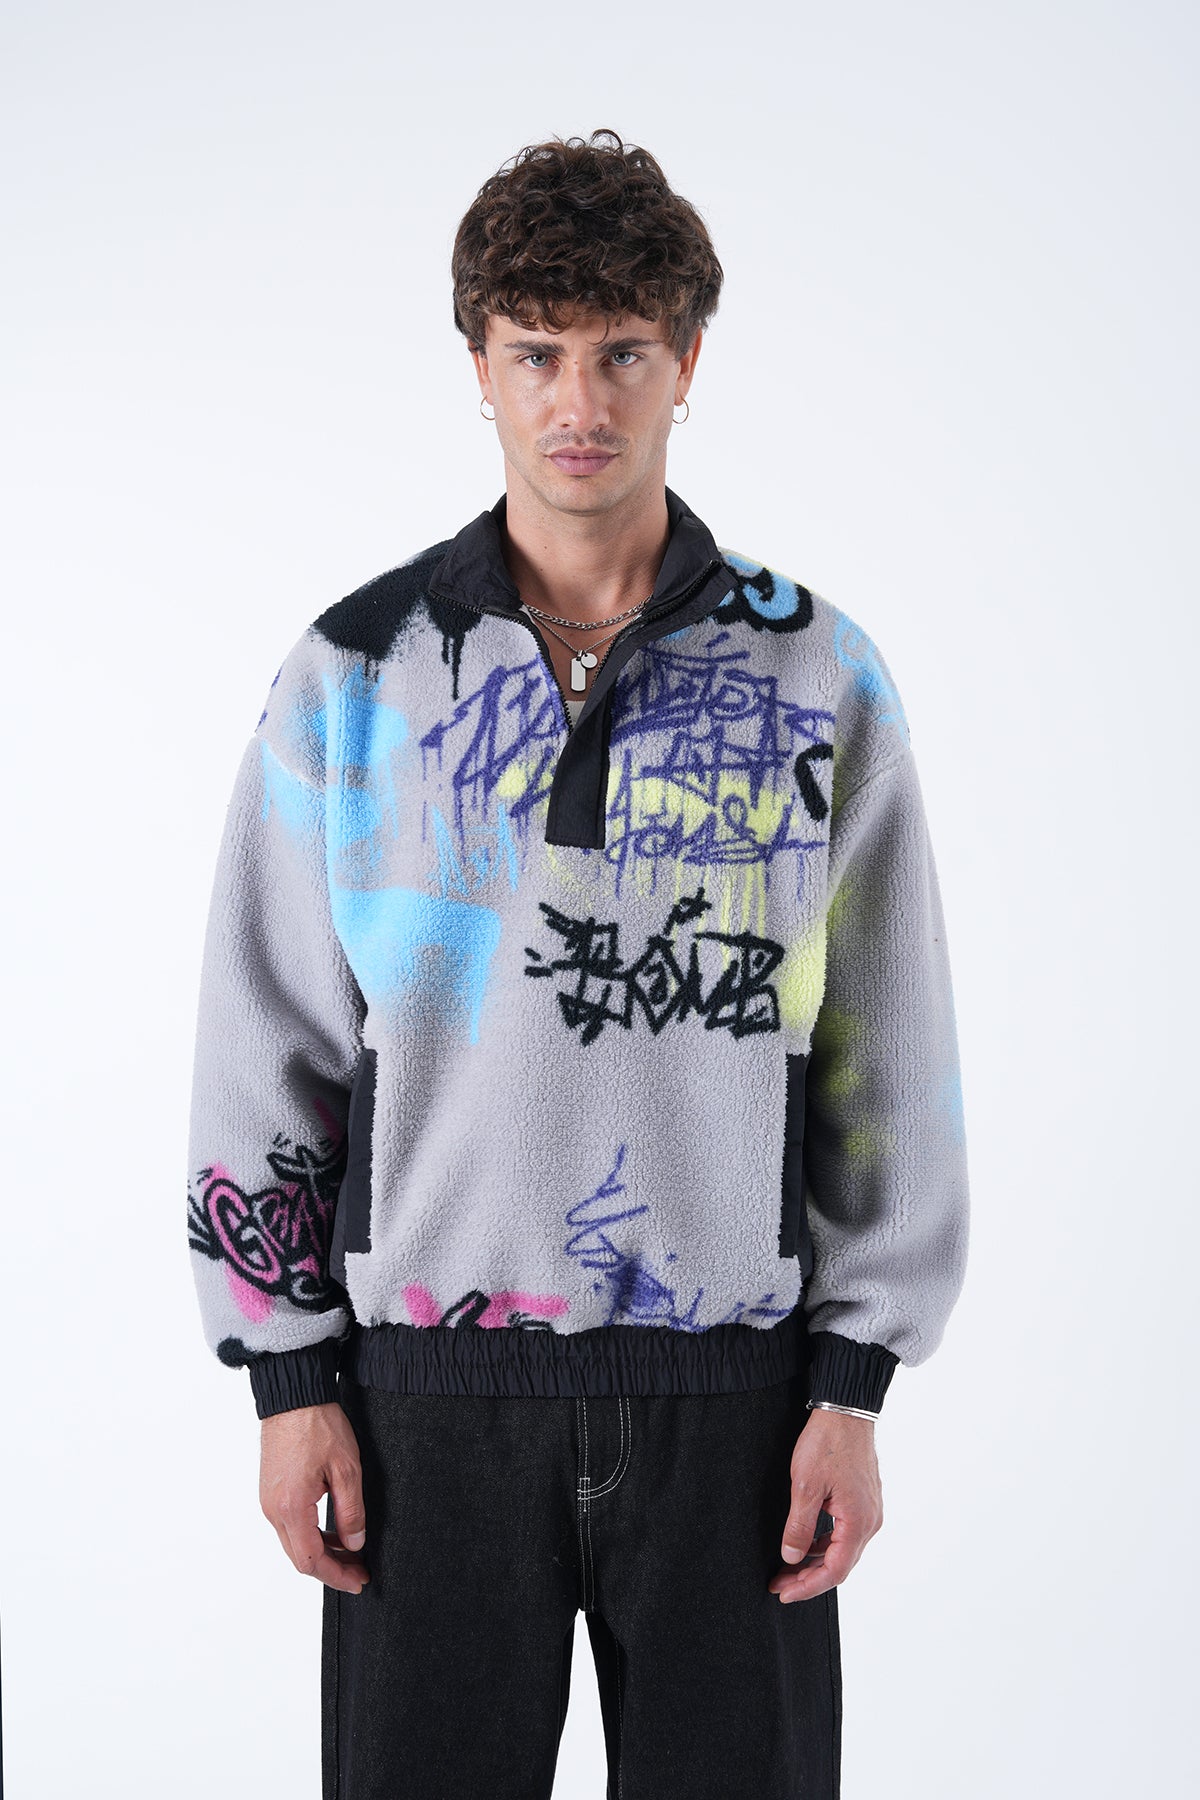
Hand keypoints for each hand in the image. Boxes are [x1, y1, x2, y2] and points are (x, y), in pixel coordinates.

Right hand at [259, 1401, 369, 1594]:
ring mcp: (269, 1500)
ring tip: (351, 1549)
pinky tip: (331, 1529)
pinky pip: (289, 1525)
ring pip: (294, 1542)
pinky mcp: (270, 1491)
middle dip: (331, 1568)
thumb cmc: (318, 1425)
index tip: (359, 1581)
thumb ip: (351, 1512)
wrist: (293, 1396)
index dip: (337, 1576)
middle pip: (300, 1557)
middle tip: (360, 1569)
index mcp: (292, 1508)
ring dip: (321, 1551)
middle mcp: (274, 1510)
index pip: (312, 1560)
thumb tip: (355, 1544)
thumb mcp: (346, 1469)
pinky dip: (310, 1534)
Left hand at [769, 1408, 882, 1602]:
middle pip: (840, 1566)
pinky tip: (805, 1544)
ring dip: (815, 1562)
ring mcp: (869, 1511)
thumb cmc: (827, 1443)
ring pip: (842, 1550)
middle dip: (808, 1579)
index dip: (808, 1587)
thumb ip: (799, 1526)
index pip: (834, 1571)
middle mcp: (870, 1521)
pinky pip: (845, 1534)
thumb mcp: (805, 1486)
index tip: (783, 1593)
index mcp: (858, 1522)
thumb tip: (792, 1558)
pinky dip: (824, 1544)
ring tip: (787, 1568)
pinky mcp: (863, 1501)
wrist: (845, 1411)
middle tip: (779, 1584)